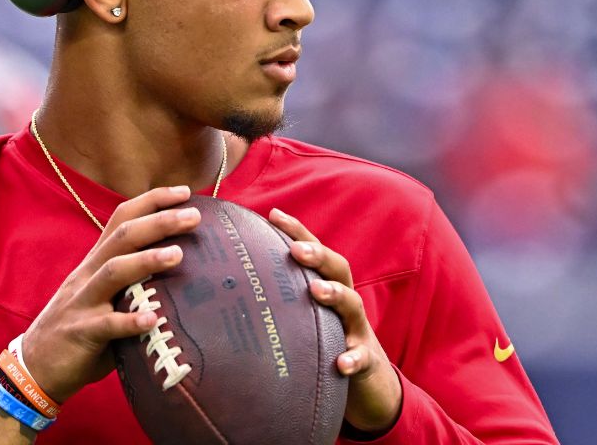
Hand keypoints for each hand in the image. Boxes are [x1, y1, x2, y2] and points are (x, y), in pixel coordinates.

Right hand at [21, 186, 199, 402]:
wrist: (36, 367)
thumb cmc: (83, 330)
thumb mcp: (105, 297)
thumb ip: (134, 283)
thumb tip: (185, 276)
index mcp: (96, 262)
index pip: (122, 219)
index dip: (152, 201)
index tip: (184, 192)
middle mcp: (88, 275)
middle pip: (123, 237)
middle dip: (159, 222)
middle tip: (194, 216)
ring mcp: (83, 302)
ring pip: (114, 272)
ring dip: (146, 261)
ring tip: (178, 255)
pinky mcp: (81, 333)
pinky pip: (107, 325)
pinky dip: (130, 320)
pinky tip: (153, 319)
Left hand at [269, 208, 402, 434]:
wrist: (369, 382)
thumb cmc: (324, 342)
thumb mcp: (303, 316)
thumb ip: (278, 299)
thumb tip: (228, 284)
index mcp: (328, 287)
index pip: (314, 253)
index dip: (297, 231)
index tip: (273, 215)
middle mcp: (344, 303)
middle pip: (338, 268)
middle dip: (318, 255)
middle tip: (296, 250)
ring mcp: (357, 330)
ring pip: (353, 305)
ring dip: (336, 294)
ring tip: (316, 291)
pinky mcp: (366, 360)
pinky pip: (362, 357)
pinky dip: (353, 358)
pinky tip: (340, 362)